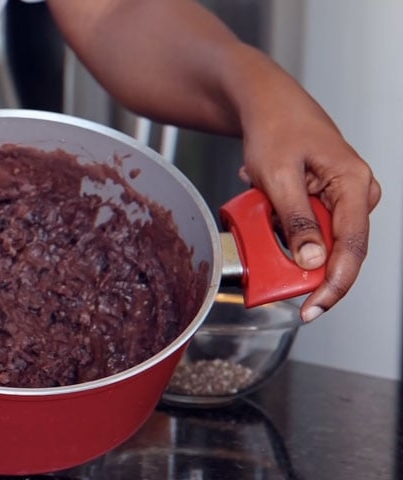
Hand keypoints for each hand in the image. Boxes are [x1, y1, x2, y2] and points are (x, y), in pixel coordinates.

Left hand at [48, 0, 381, 320]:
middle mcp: (355, 192)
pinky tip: (264, 195)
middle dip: (300, 257)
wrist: (262, 101)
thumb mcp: (277, 177)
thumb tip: (314, 260)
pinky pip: (306, 222)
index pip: (352, 248)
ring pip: (317, 237)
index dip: (333, 284)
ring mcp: (340, 194)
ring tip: (261, 202)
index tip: (311, 308)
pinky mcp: (323, 195)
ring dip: (285, 234)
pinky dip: (281, 221)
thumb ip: (295, 221)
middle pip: (336, 247)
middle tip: (267, 257)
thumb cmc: (273, 127)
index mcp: (354, 184)